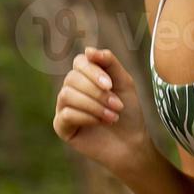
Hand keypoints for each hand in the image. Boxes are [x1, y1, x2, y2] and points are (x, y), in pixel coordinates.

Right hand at [52, 46, 150, 173]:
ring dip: (93, 105)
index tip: (110, 84)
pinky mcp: (61, 126)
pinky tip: (100, 123)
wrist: (132, 143)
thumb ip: (109, 62)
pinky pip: (66, 114)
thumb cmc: (128, 111)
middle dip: (97, 92)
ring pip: (67, 94)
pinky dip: (86, 117)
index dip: (93, 71)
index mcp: (84, 76)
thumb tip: (87, 50)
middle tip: (117, 105)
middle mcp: (71, 89)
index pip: (79, 62)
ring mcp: (63, 107)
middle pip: (72, 78)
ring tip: (112, 116)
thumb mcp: (124, 82)